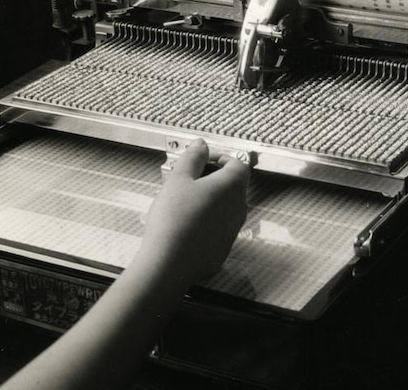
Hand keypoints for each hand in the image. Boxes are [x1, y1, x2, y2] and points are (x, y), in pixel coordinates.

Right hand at [138, 139, 249, 283]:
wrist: (169, 263)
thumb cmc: (174, 219)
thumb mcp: (178, 179)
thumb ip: (192, 157)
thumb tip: (201, 145)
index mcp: (232, 187)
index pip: (237, 164)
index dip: (219, 158)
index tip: (200, 160)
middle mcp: (239, 208)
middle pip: (231, 185)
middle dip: (211, 178)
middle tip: (186, 179)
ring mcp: (233, 230)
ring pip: (225, 207)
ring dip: (208, 199)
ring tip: (181, 201)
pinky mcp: (223, 248)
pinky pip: (218, 227)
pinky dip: (206, 220)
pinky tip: (184, 224)